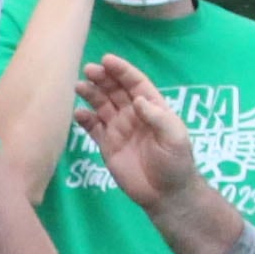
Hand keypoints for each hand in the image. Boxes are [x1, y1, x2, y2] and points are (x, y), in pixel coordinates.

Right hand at [76, 56, 198, 212]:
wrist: (165, 194)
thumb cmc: (176, 163)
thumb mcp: (174, 137)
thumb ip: (157, 117)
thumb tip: (137, 99)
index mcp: (152, 108)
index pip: (135, 83)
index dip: (122, 71)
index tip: (107, 60)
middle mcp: (133, 114)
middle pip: (115, 90)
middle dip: (103, 78)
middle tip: (89, 70)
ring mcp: (119, 129)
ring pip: (101, 105)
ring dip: (91, 94)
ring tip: (79, 86)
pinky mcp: (107, 145)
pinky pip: (93, 128)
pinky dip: (84, 119)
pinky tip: (78, 113)